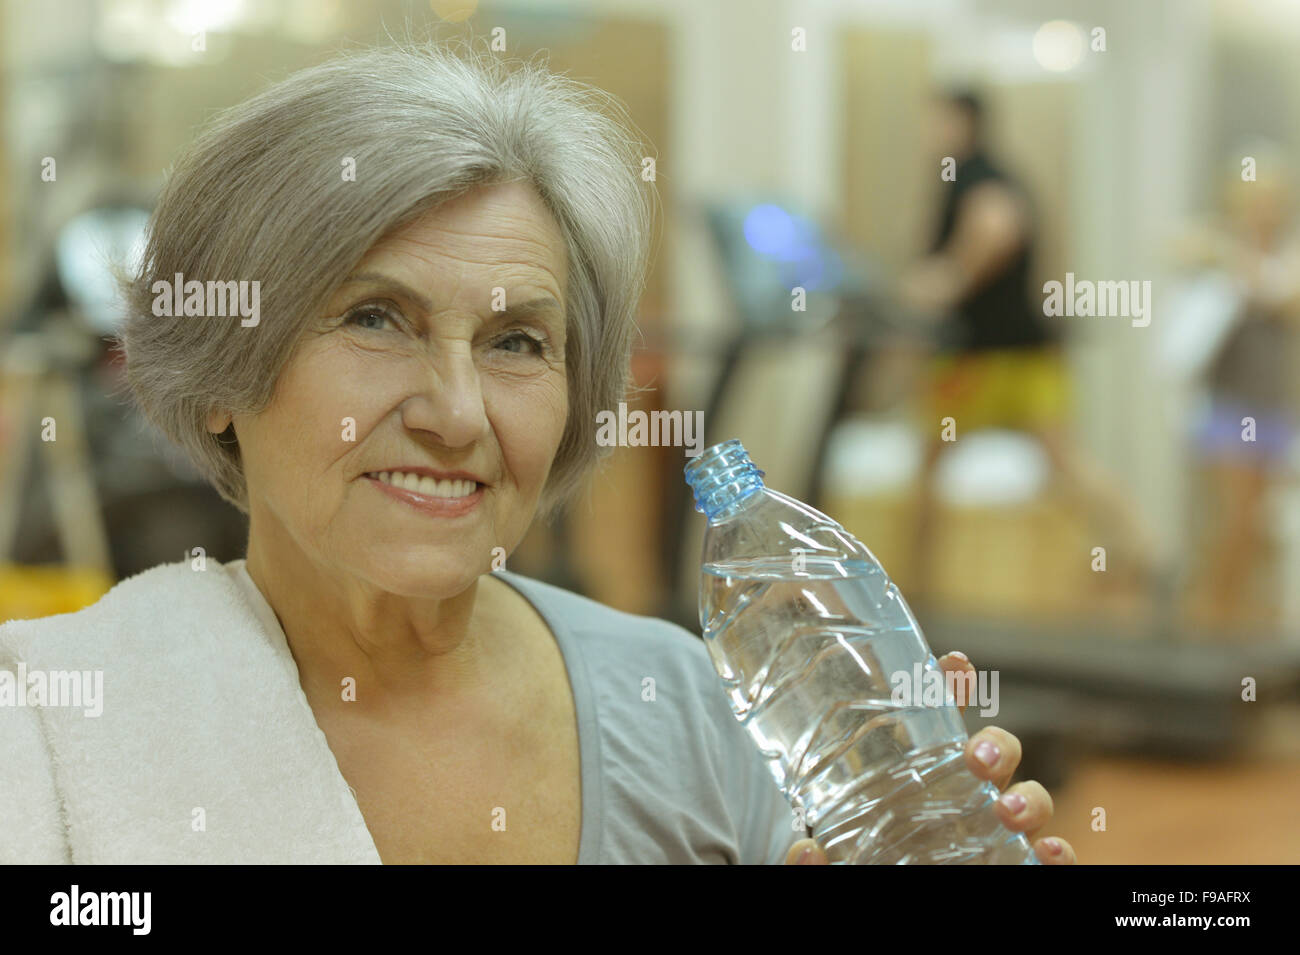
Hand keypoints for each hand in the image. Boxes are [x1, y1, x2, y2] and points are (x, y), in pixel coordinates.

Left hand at [784, 650, 1075, 864]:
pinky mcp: (1013, 865)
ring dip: (1030, 798)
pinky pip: (1047, 859)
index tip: (955, 663)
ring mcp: (991, 836)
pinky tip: (1051, 851)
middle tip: (976, 760)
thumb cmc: (859, 864)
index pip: (934, 725)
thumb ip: (811, 860)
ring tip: (1008, 811)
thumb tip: (804, 849)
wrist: (887, 915)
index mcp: (916, 784)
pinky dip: (1060, 853)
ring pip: (1028, 802)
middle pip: (992, 757)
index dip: (948, 688)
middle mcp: (961, 803)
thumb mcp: (834, 858)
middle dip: (996, 747)